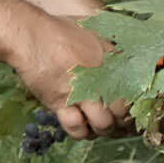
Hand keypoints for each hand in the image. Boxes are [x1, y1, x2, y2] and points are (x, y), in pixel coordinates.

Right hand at [11, 15, 133, 140]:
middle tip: (117, 123)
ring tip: (97, 124)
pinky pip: (76, 128)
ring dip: (102, 129)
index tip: (130, 111)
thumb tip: (131, 57)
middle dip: (121, 121)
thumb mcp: (94, 32)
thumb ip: (113, 48)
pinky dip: (80, 131)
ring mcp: (80, 92)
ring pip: (103, 124)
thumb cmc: (60, 30)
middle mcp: (100, 79)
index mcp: (112, 62)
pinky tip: (80, 124)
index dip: (134, 106)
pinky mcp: (59, 103)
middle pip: (122, 112)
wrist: (28, 34)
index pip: (135, 92)